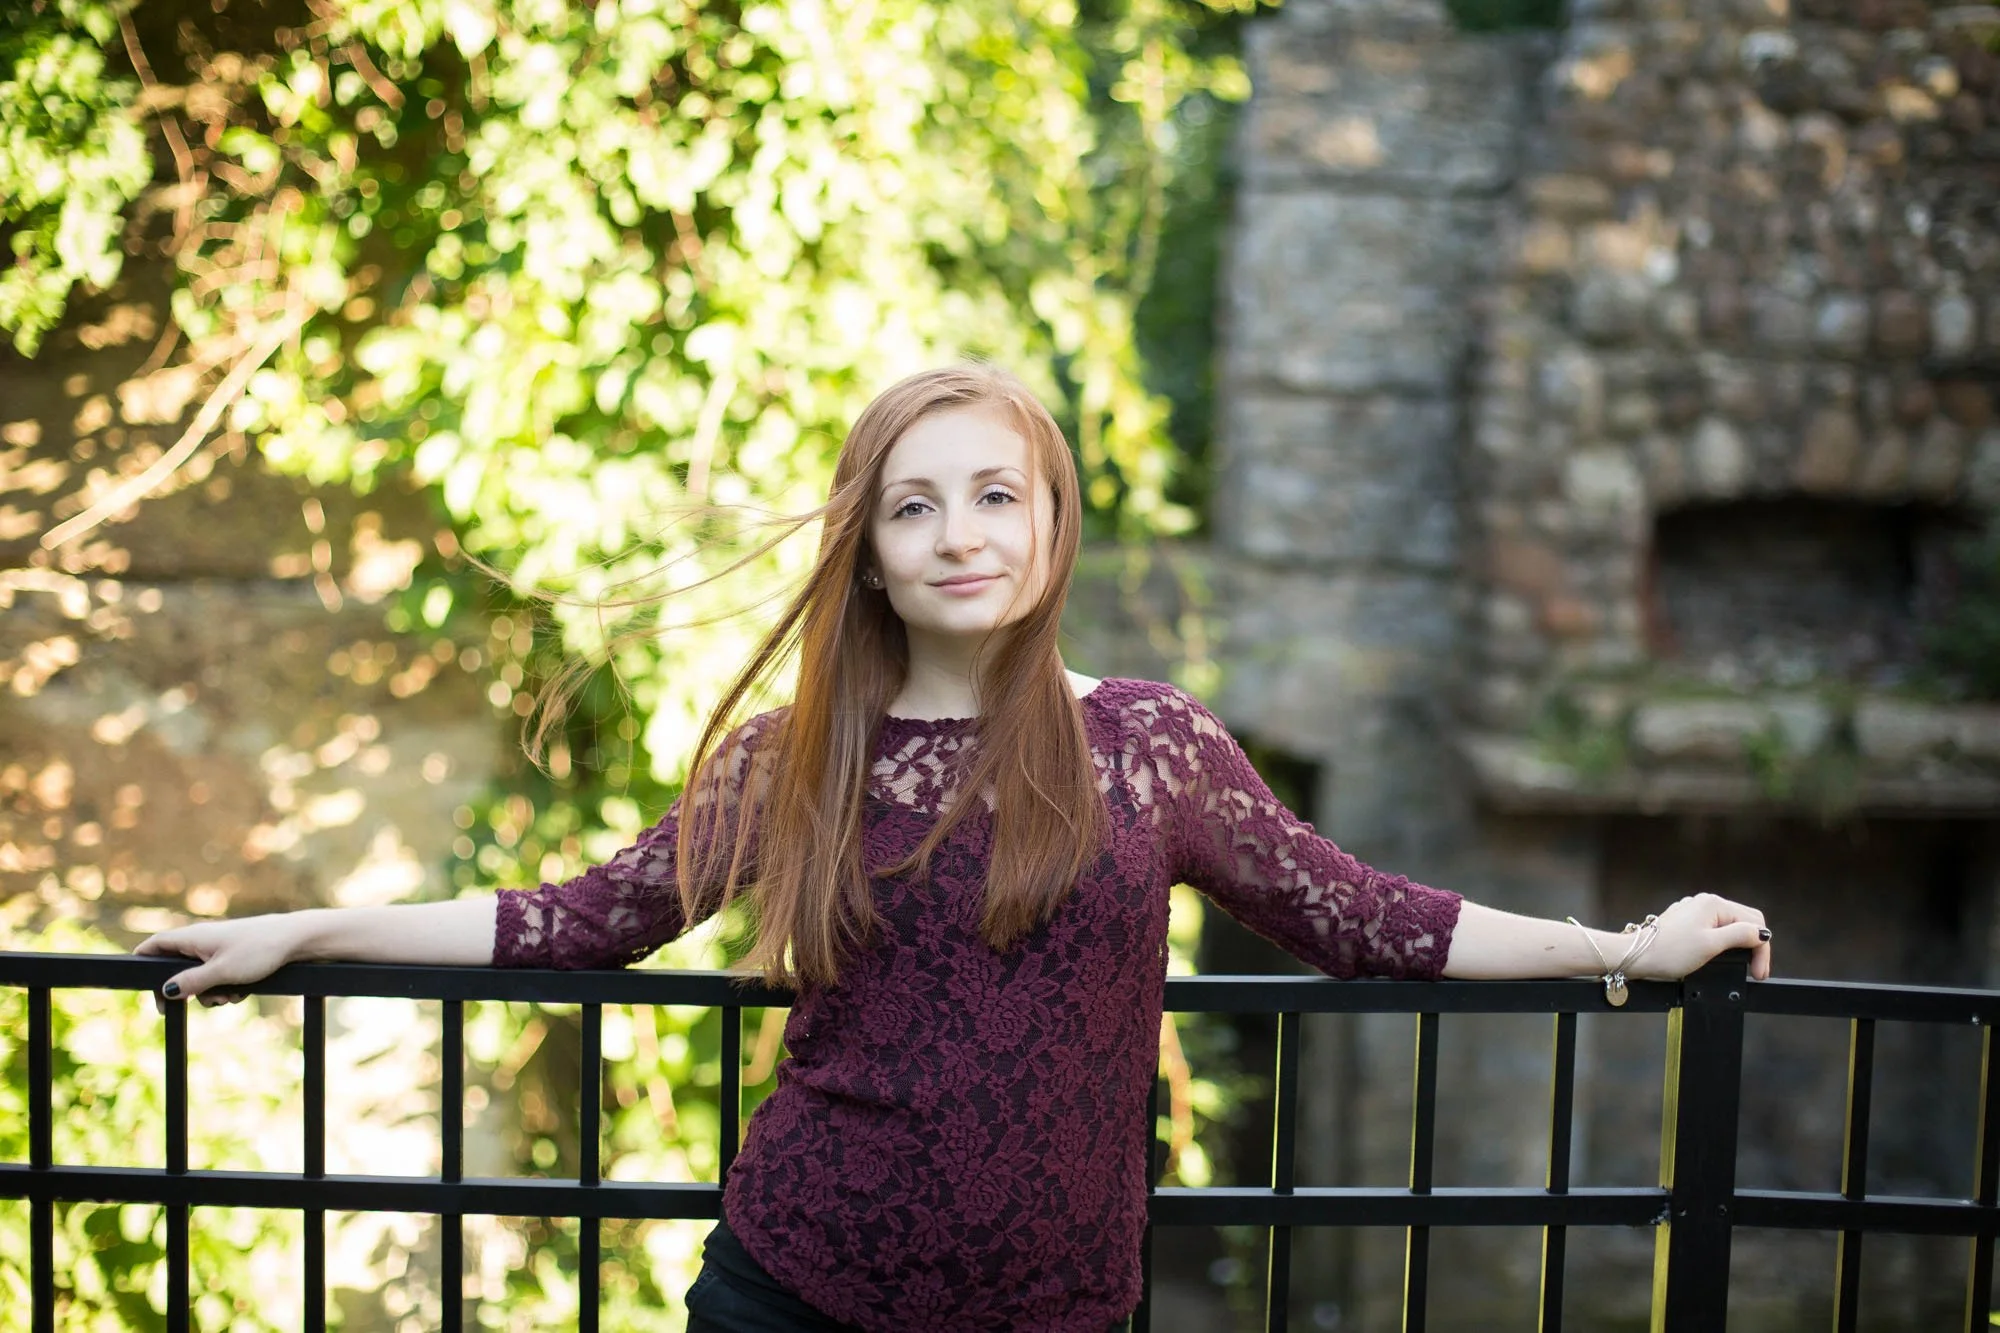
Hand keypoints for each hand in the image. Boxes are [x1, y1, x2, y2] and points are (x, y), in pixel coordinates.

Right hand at [135, 913, 309, 1007]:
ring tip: (228, 996)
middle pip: (177, 968)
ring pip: (201, 976)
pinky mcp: (235, 956)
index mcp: (192, 937)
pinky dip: (226, 987)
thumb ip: (191, 982)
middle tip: (186, 1006)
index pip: (155, 945)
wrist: (297, 940)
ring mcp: (219, 948)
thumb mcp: (221, 972)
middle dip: (185, 989)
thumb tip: (165, 991)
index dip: (143, 963)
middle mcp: (202, 940)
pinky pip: (220, 976)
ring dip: (210, 992)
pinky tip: (241, 992)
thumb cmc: (259, 950)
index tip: (142, 985)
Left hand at [1624, 893, 1771, 982]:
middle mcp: (1705, 903)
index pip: (1754, 922)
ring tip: (1742, 966)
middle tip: (1755, 972)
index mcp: (1714, 904)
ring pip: (1729, 927)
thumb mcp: (1711, 945)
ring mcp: (1694, 912)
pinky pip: (1714, 930)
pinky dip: (1723, 944)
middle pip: (1744, 922)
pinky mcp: (1687, 923)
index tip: (1759, 972)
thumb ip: (1741, 935)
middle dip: (1753, 947)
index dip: (1762, 949)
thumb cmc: (1669, 951)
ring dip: (1739, 946)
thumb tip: (1762, 932)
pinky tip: (1721, 957)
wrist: (1636, 956)